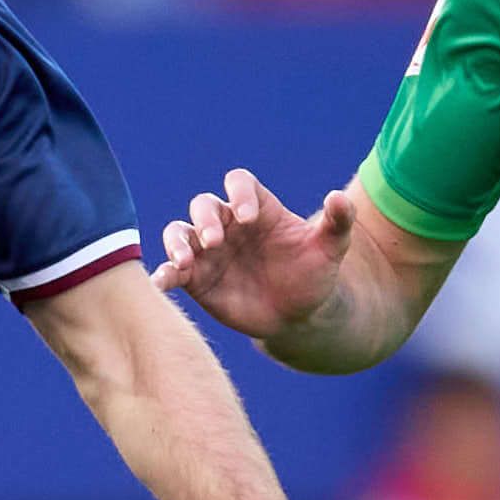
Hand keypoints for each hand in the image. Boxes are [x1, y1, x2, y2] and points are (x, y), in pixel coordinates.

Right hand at [152, 168, 355, 343]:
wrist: (299, 316)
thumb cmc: (314, 275)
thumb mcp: (331, 249)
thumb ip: (337, 222)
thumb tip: (338, 197)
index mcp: (258, 209)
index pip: (240, 184)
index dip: (239, 193)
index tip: (248, 217)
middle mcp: (228, 225)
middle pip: (204, 206)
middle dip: (205, 219)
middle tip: (215, 241)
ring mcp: (208, 251)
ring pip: (180, 232)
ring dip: (176, 242)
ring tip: (184, 260)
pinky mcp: (195, 279)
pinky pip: (172, 270)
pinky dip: (162, 274)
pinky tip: (160, 282)